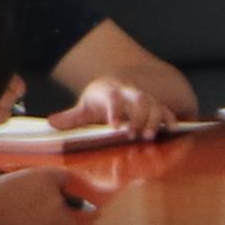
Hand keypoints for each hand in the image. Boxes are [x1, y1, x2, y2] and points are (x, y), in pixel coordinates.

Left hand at [51, 76, 171, 139]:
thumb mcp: (84, 108)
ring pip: (154, 105)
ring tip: (148, 136)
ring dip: (153, 120)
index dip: (115, 111)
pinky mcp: (155, 107)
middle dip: (138, 117)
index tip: (113, 126)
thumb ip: (71, 117)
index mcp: (110, 92)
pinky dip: (170, 119)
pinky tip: (172, 130)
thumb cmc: (98, 102)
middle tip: (132, 134)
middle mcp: (130, 93)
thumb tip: (51, 123)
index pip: (113, 98)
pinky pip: (166, 110)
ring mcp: (144, 99)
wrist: (115, 87)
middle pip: (139, 99)